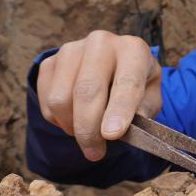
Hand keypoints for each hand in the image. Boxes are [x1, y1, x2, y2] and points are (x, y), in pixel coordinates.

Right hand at [37, 31, 160, 160]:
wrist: (112, 67)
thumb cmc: (135, 85)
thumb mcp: (150, 96)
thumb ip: (142, 111)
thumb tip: (124, 129)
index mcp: (133, 49)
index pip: (127, 81)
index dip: (119, 109)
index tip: (113, 135)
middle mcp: (101, 42)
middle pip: (87, 91)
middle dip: (89, 129)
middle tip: (95, 153)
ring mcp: (71, 49)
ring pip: (61, 99)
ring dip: (73, 127)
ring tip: (89, 134)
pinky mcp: (49, 62)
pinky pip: (46, 102)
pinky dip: (58, 121)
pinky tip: (75, 119)